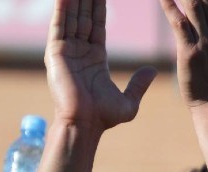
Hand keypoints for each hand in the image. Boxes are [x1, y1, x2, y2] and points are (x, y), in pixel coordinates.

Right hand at [45, 0, 155, 131]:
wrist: (85, 125)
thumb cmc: (104, 118)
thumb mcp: (129, 101)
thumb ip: (139, 84)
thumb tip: (152, 70)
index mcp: (94, 58)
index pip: (97, 24)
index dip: (99, 6)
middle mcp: (78, 51)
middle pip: (83, 15)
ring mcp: (66, 50)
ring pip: (71, 16)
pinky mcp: (56, 53)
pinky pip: (59, 24)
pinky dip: (61, 8)